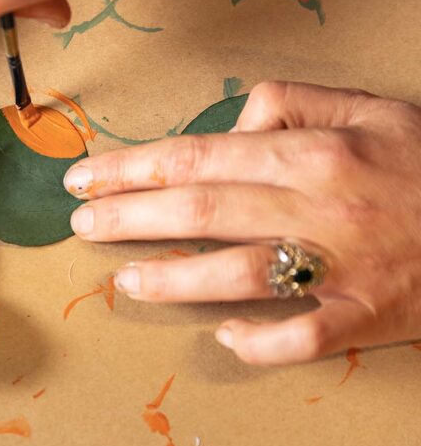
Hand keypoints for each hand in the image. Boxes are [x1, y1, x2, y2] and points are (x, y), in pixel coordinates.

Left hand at [62, 82, 420, 364]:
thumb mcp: (366, 108)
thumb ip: (290, 104)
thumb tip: (227, 122)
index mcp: (310, 152)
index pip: (195, 157)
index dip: (131, 168)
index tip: (86, 178)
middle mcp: (316, 205)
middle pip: (198, 211)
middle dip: (127, 217)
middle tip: (80, 223)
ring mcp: (339, 266)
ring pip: (235, 275)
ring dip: (169, 278)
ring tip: (121, 279)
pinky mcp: (365, 316)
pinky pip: (299, 337)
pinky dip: (256, 342)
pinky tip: (221, 338)